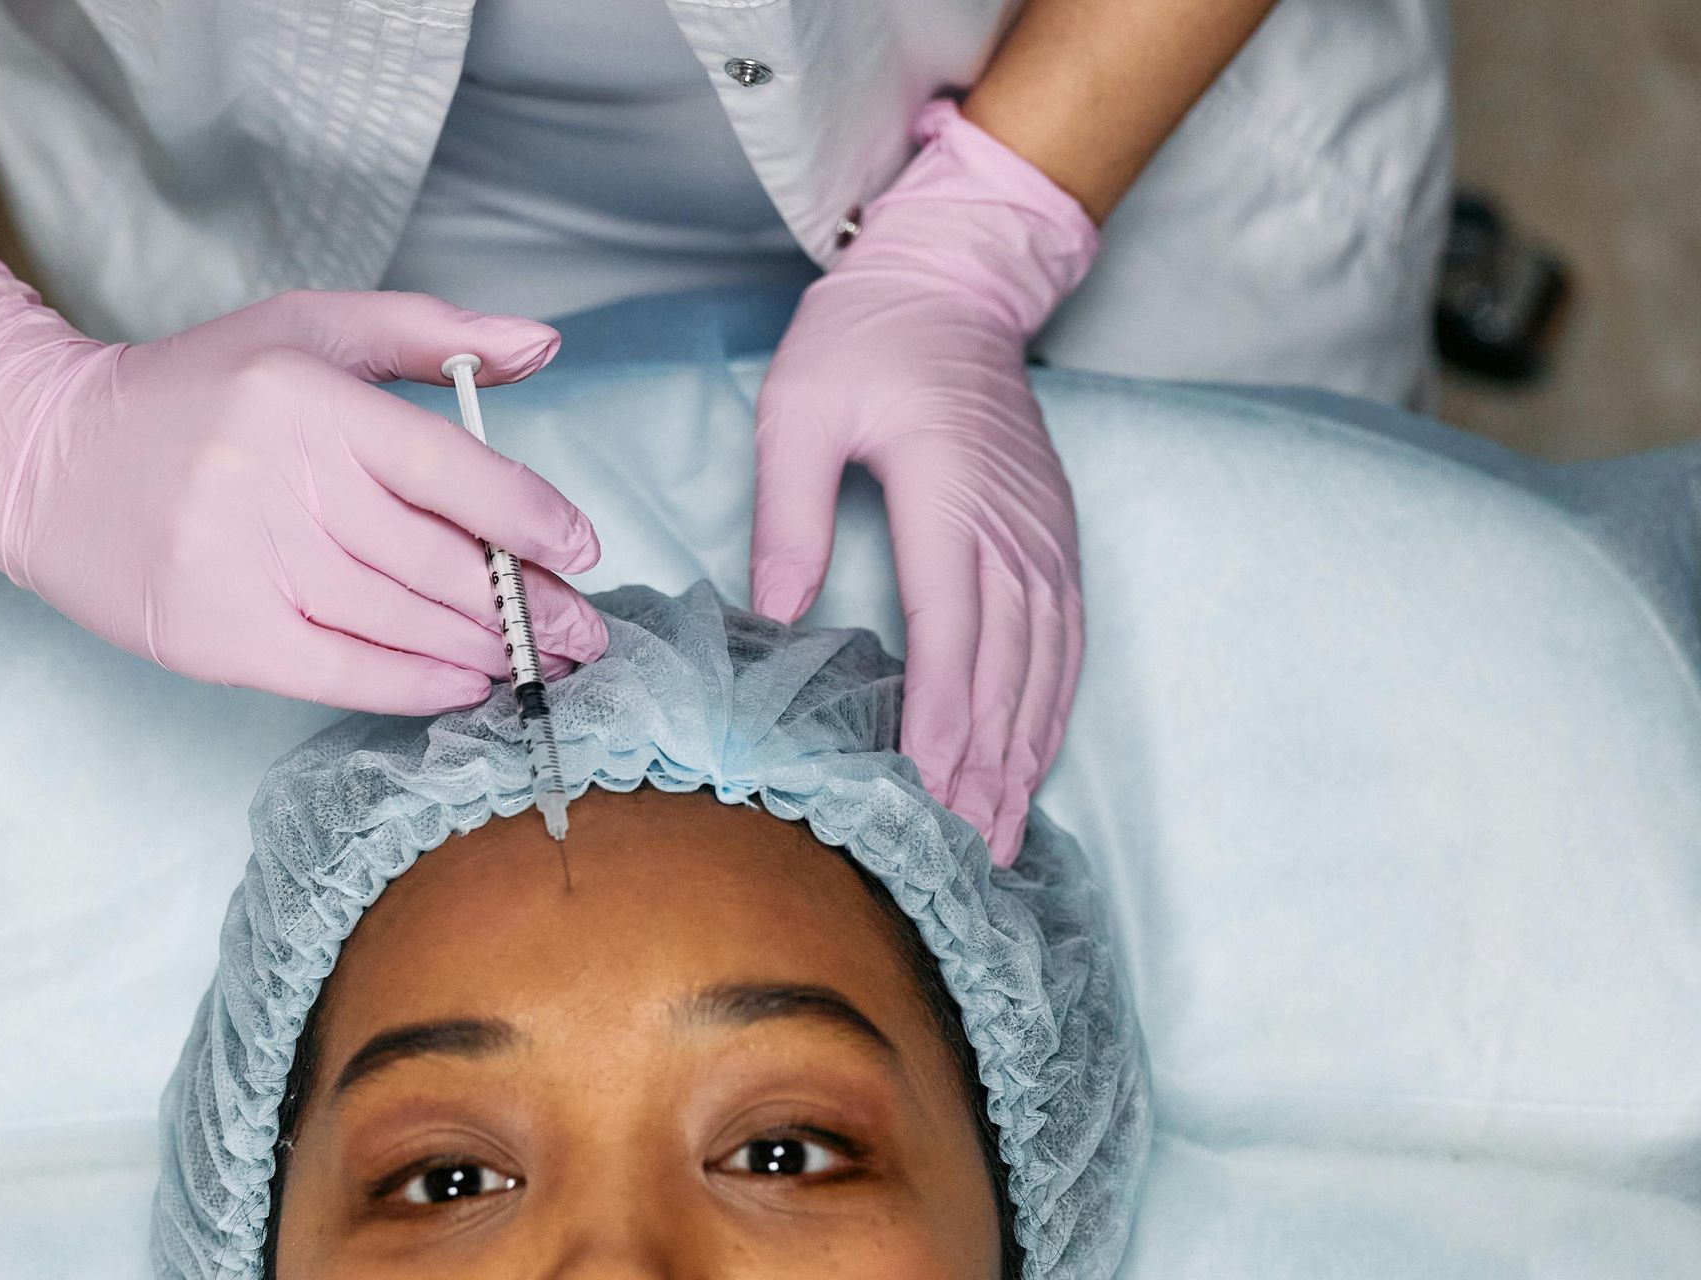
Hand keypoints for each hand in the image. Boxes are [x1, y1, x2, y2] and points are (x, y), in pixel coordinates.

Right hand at [0, 258, 606, 712]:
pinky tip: (466, 683)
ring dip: (485, 648)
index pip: (453, 469)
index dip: (533, 518)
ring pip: (400, 620)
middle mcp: (280, 478)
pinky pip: (343, 672)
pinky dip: (416, 685)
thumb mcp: (310, 331)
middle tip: (586, 632)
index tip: (582, 551)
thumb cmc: (202, 390)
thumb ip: (433, 335)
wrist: (48, 457)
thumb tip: (546, 347)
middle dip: (528, 604)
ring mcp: (244, 562)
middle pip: (438, 560)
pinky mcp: (216, 632)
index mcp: (311, 398)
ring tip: (537, 658)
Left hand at [750, 101, 1097, 862]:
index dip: (943, 719)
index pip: (951, 628)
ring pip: (1044, 662)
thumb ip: (789, 513)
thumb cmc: (865, 338)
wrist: (952, 279)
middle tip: (964, 852)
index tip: (930, 793)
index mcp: (948, 490)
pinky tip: (1034, 756)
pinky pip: (1066, 635)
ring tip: (1001, 833)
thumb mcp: (799, 407)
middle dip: (985, 766)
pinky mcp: (1053, 531)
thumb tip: (775, 619)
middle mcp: (1010, 522)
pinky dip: (1052, 704)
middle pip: (1005, 665)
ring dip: (1024, 751)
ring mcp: (1043, 529)